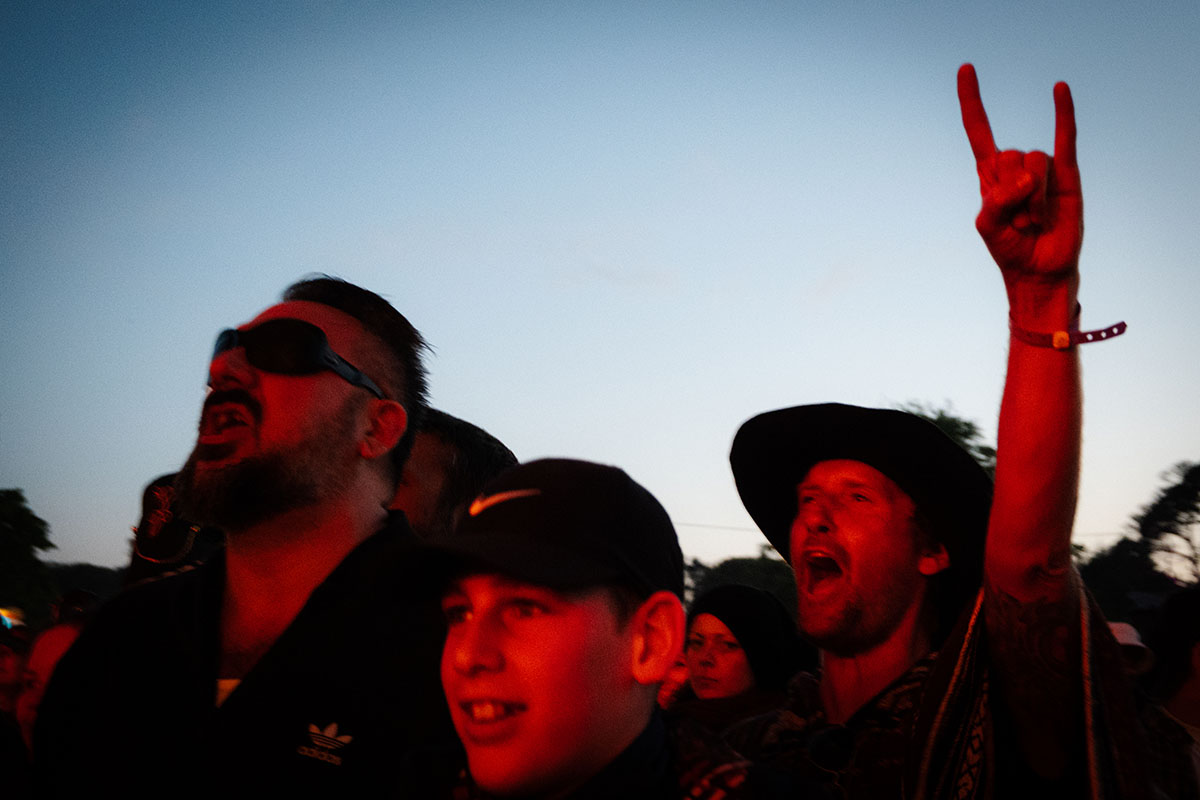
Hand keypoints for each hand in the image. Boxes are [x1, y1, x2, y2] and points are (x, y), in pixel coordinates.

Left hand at [958, 64, 1081, 291]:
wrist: (1039, 269)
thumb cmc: (1010, 248)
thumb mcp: (988, 226)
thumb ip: (997, 200)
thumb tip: (1028, 178)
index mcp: (990, 173)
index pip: (978, 129)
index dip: (972, 101)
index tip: (966, 69)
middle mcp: (1015, 165)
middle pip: (1007, 156)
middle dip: (1012, 193)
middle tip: (1019, 221)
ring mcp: (1042, 168)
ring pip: (1033, 165)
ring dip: (1034, 200)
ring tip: (1037, 221)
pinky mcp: (1067, 174)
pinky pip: (1065, 138)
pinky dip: (1062, 113)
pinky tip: (1058, 88)